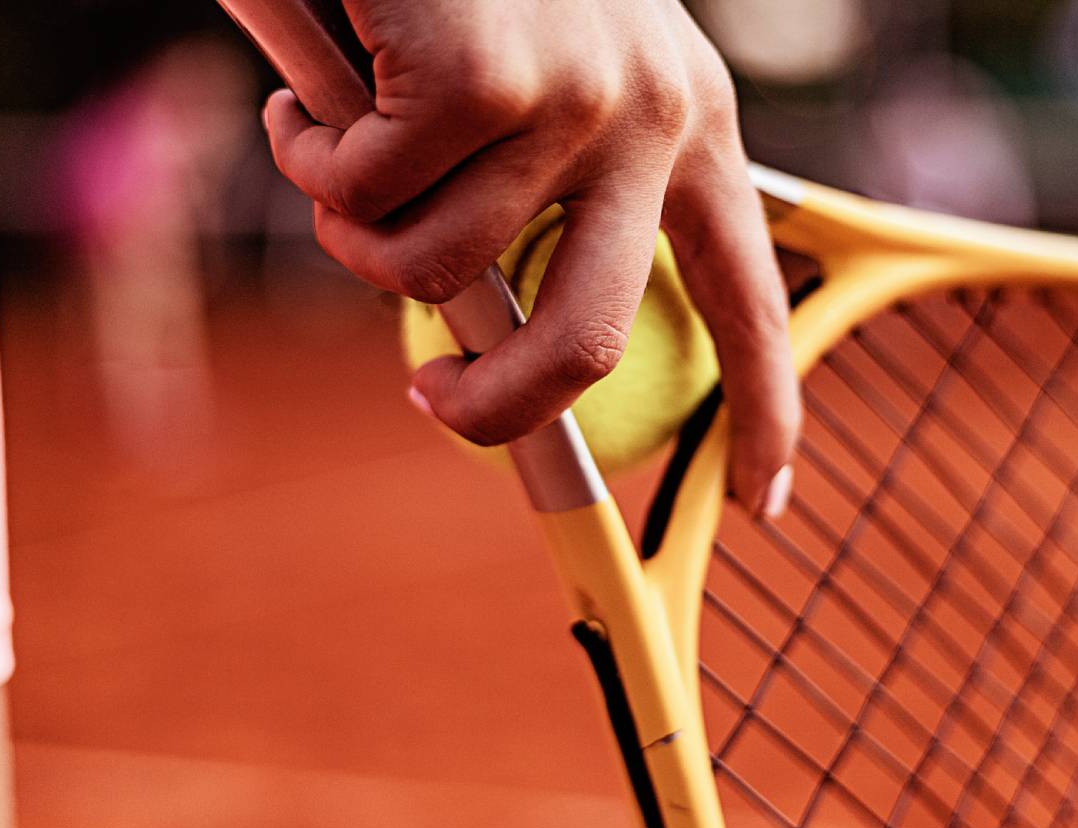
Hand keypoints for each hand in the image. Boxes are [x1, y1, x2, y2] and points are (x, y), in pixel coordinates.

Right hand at [262, 0, 797, 514]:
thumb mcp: (543, 85)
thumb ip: (538, 201)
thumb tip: (482, 339)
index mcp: (690, 122)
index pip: (751, 297)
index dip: (765, 410)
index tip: (767, 500)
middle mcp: (652, 114)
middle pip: (585, 346)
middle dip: (495, 414)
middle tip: (430, 397)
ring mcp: (572, 96)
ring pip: (429, 266)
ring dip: (353, 227)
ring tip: (339, 138)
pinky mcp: (482, 77)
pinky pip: (360, 193)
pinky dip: (311, 151)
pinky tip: (317, 82)